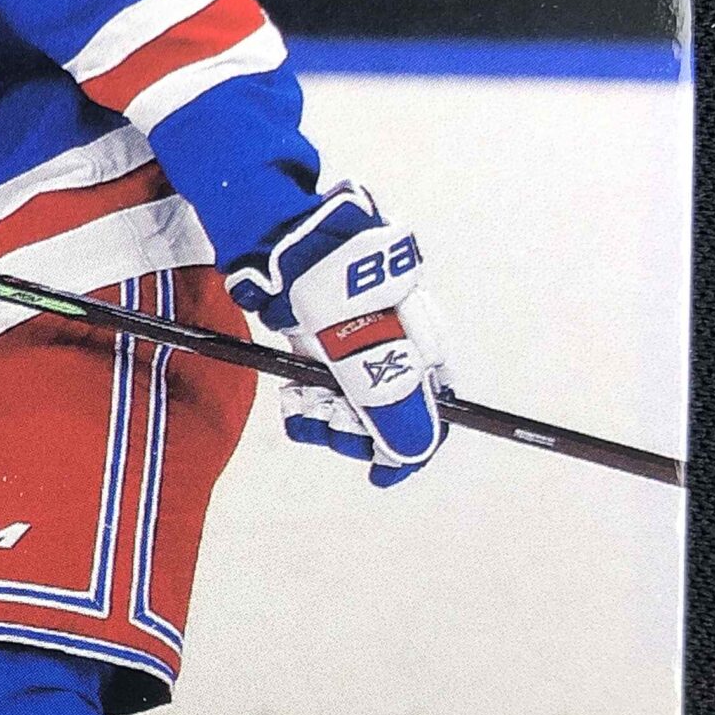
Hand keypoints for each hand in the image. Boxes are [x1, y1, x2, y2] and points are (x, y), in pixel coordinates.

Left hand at [228, 187, 449, 486]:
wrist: (283, 240)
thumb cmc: (333, 287)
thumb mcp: (364, 349)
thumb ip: (389, 401)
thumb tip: (412, 453)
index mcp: (422, 347)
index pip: (432, 415)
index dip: (409, 451)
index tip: (379, 475)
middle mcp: (397, 348)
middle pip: (385, 417)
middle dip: (352, 430)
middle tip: (324, 418)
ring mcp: (359, 344)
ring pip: (349, 405)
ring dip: (325, 415)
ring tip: (300, 401)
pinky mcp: (324, 340)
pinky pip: (322, 387)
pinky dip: (308, 397)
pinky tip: (292, 391)